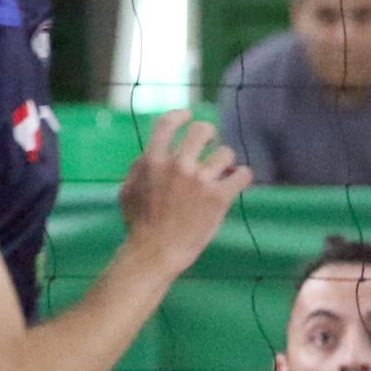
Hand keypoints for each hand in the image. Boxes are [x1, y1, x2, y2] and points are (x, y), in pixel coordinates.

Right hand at [118, 110, 247, 272]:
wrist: (154, 254)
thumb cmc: (138, 226)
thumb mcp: (127, 191)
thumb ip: (139, 167)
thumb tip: (151, 152)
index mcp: (153, 161)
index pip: (168, 123)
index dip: (180, 116)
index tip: (188, 116)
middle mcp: (178, 166)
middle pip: (203, 130)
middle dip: (209, 135)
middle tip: (211, 145)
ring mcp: (200, 181)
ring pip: (226, 153)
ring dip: (226, 162)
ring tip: (222, 173)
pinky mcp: (218, 198)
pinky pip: (243, 174)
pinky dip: (242, 176)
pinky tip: (237, 182)